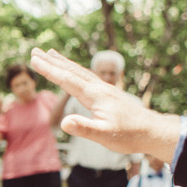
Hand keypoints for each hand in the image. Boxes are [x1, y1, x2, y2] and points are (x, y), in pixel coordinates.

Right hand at [30, 49, 178, 162]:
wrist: (152, 131)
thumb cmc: (128, 135)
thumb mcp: (104, 135)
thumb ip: (84, 128)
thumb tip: (64, 122)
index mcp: (95, 95)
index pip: (67, 80)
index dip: (49, 70)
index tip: (34, 60)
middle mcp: (99, 88)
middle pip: (72, 71)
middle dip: (52, 61)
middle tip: (36, 51)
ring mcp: (104, 90)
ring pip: (80, 72)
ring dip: (63, 63)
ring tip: (51, 53)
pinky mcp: (108, 94)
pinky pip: (87, 77)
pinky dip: (75, 70)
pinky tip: (74, 72)